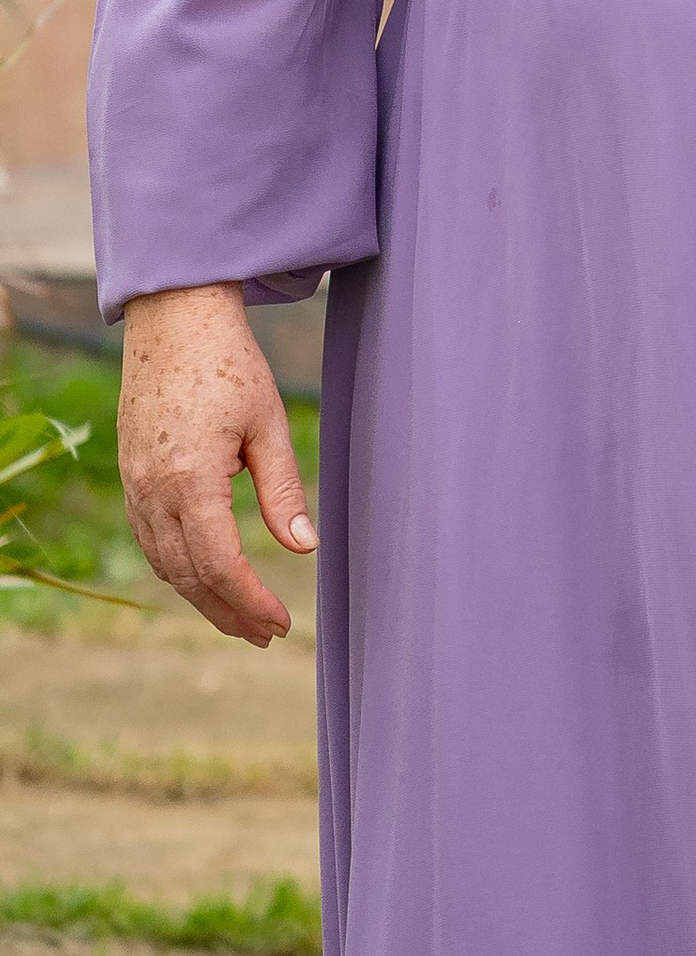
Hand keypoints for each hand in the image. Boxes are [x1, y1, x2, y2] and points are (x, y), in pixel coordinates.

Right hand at [118, 283, 314, 645]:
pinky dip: (179, 568)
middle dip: (228, 612)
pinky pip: (151, 540)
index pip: (219, 565)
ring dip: (203, 597)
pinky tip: (205, 576)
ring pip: (165, 564)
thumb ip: (283, 489)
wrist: (174, 320)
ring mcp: (134, 487)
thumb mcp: (267, 422)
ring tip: (241, 618)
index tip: (282, 622)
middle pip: (188, 576)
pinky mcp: (131, 477)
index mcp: (190, 481)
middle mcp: (153, 492)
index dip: (251, 601)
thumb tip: (304, 547)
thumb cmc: (228, 363)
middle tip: (267, 634)